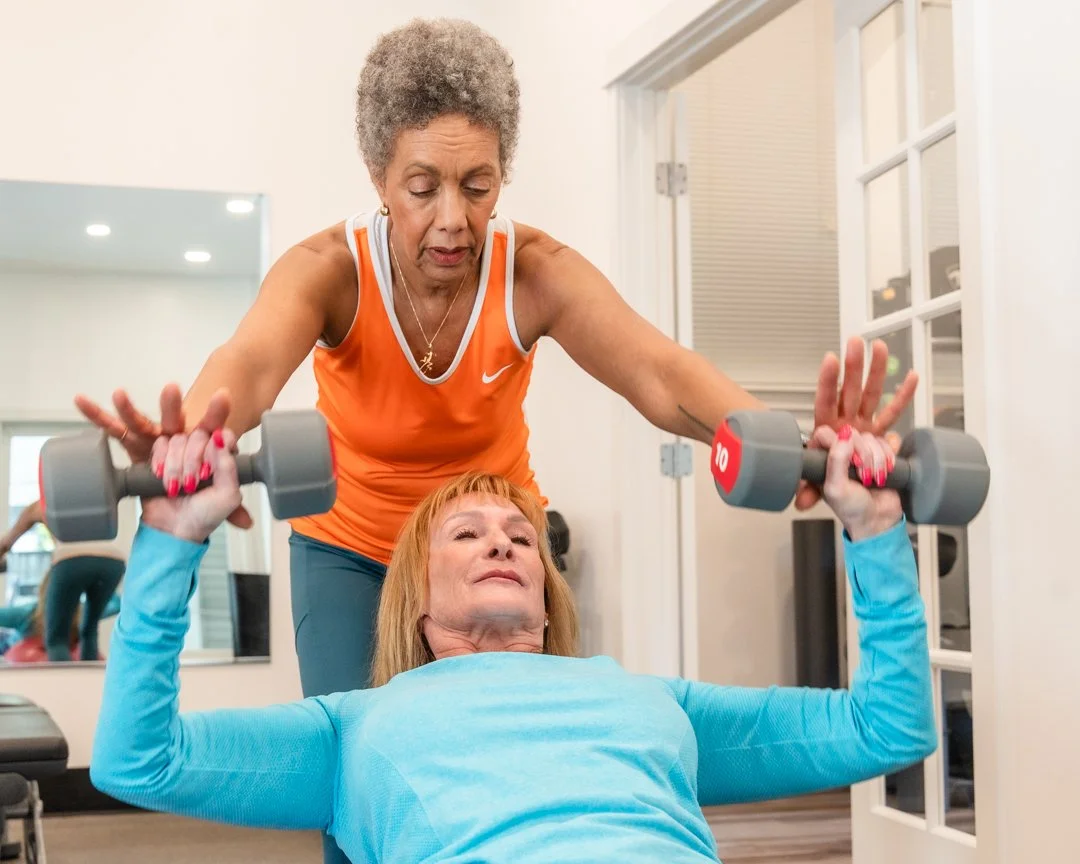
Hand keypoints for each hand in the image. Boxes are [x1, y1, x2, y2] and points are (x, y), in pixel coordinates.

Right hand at [75, 384, 252, 528]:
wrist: (176, 531)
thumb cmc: (205, 514)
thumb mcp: (227, 496)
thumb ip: (229, 469)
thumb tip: (221, 440)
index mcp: (210, 447)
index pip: (212, 427)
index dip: (212, 425)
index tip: (213, 422)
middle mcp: (185, 440)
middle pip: (178, 419)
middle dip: (172, 405)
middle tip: (170, 388)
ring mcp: (160, 444)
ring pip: (146, 422)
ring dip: (129, 408)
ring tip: (118, 394)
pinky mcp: (137, 451)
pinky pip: (117, 431)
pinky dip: (99, 416)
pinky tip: (82, 401)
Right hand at [140, 424, 243, 545]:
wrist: (173, 530)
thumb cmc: (204, 516)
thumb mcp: (227, 495)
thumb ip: (228, 466)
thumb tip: (220, 438)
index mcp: (224, 460)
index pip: (225, 435)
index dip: (215, 448)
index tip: (209, 470)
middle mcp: (204, 453)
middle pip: (198, 435)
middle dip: (193, 461)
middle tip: (192, 484)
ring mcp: (181, 454)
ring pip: (178, 440)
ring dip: (176, 466)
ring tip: (177, 487)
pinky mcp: (161, 456)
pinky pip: (160, 444)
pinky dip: (160, 461)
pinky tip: (161, 477)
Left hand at [795, 336, 918, 509]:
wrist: (870, 515)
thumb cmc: (846, 502)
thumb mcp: (827, 493)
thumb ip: (815, 489)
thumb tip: (800, 500)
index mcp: (828, 433)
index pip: (826, 401)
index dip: (828, 381)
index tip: (831, 359)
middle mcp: (846, 425)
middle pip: (849, 390)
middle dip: (853, 366)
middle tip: (855, 341)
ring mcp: (865, 428)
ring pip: (872, 394)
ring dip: (876, 371)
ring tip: (878, 345)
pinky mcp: (884, 437)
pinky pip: (895, 413)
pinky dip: (904, 395)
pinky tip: (911, 375)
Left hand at [812, 424, 901, 540]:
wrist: (879, 521)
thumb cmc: (853, 510)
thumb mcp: (836, 489)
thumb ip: (836, 461)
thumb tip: (844, 436)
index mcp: (823, 460)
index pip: (825, 434)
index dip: (840, 444)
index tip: (850, 462)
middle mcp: (842, 454)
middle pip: (853, 434)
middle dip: (864, 456)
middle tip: (864, 476)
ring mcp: (862, 453)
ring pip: (872, 438)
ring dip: (878, 460)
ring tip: (874, 479)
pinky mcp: (880, 454)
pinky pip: (887, 441)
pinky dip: (890, 456)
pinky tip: (887, 471)